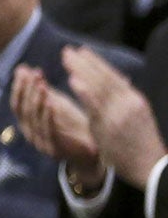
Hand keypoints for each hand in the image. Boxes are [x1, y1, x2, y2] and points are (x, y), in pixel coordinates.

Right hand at [10, 65, 103, 190]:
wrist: (91, 151)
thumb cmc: (72, 125)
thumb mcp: (55, 103)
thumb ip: (40, 89)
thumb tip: (23, 68)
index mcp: (28, 123)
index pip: (17, 104)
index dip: (19, 87)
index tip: (25, 69)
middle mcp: (29, 133)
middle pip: (23, 110)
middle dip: (28, 91)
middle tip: (35, 74)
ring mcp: (40, 142)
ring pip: (34, 119)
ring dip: (37, 100)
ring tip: (42, 85)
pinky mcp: (54, 149)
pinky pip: (48, 131)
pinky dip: (48, 116)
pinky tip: (51, 103)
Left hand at [64, 45, 167, 188]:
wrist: (151, 166)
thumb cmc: (141, 144)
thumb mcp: (137, 116)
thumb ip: (126, 100)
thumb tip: (122, 82)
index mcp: (134, 99)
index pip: (113, 76)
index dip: (96, 62)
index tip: (82, 51)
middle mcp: (128, 102)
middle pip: (104, 77)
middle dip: (84, 62)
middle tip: (67, 50)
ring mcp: (119, 114)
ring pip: (98, 87)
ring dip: (80, 70)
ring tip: (66, 58)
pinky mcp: (110, 127)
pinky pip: (94, 106)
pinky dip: (83, 91)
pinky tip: (72, 81)